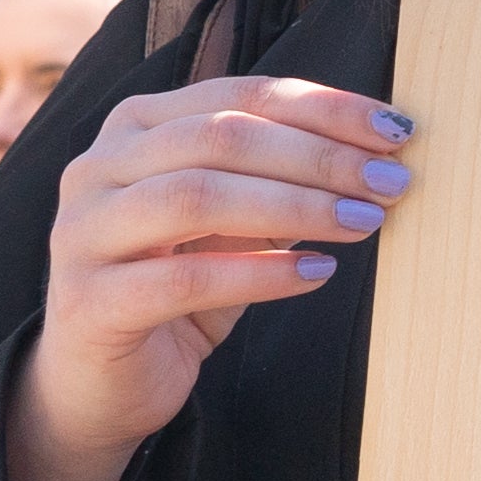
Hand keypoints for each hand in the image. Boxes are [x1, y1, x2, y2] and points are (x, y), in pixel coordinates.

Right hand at [3, 72, 405, 480]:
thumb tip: (376, 154)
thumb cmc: (177, 286)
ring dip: (296, 207)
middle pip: (222, 137)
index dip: (324, 109)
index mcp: (136, 126)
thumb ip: (279, 178)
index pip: (241, 95)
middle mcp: (98, 166)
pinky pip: (185, 278)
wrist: (100, 385)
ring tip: (364, 223)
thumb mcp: (232, 221)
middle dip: (319, 156)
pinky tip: (317, 274)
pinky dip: (261, 273)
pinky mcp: (90, 302)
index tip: (396, 131)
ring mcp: (84, 233)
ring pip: (199, 197)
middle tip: (391, 182)